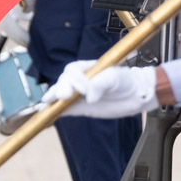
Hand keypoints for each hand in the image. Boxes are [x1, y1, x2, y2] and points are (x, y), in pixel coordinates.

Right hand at [41, 60, 157, 117]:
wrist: (135, 95)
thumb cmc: (125, 81)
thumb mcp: (114, 77)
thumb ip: (101, 83)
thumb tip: (89, 97)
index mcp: (86, 69)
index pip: (73, 71)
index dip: (75, 79)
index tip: (84, 89)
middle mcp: (79, 81)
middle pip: (63, 82)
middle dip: (61, 88)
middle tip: (64, 96)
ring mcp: (77, 95)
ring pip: (60, 95)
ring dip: (53, 98)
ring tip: (47, 102)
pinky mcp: (79, 108)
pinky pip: (64, 109)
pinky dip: (55, 110)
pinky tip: (46, 112)